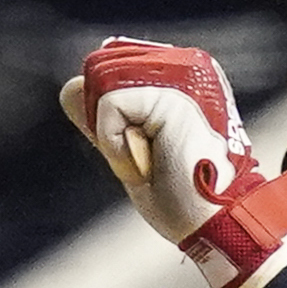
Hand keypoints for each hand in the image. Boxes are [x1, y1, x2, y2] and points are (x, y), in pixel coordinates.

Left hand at [64, 38, 286, 287]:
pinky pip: (109, 104)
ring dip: (112, 137)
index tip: (143, 153)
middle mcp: (182, 68)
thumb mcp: (129, 150)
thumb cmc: (181, 193)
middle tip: (146, 160)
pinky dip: (115, 142)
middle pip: (99, 74)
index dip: (106, 117)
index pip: (108, 71)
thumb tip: (72, 86)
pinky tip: (146, 162)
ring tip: (148, 161)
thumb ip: (104, 118)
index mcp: (177, 78)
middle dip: (107, 127)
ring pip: (101, 89)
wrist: (214, 219)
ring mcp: (180, 76)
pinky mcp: (171, 93)